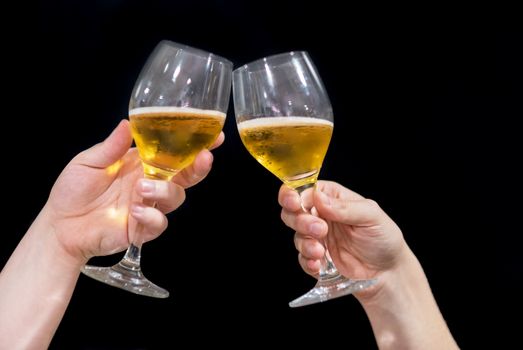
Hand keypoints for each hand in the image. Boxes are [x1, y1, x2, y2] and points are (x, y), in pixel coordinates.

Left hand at [42, 120, 223, 265]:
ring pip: (176, 197)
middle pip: (186, 175)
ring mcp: (148, 206)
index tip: (214, 137)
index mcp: (142, 163)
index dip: (196, 146)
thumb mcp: (88, 162)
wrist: (60, 225)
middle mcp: (150, 183)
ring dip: (164, 190)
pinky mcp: (142, 229)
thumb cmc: (73, 190)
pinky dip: (151, 215)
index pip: (174, 153)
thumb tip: (127, 124)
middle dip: (199, 167)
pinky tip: (134, 210)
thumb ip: (111, 147)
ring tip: (142, 188)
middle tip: (203, 158)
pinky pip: (159, 222)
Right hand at [279, 180, 407, 299]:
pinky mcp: (317, 257)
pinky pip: (301, 257)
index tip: (296, 203)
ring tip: (321, 251)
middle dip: (299, 220)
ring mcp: (318, 237)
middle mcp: (321, 215)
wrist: (388, 271)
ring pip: (296, 235)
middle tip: (319, 230)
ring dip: (305, 243)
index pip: (305, 190)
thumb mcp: (371, 216)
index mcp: (332, 198)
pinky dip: (306, 261)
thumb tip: (319, 198)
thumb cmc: (384, 238)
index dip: (294, 195)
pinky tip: (318, 264)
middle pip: (293, 211)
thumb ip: (344, 207)